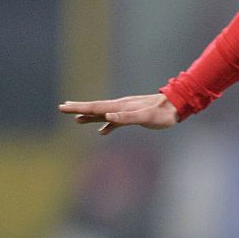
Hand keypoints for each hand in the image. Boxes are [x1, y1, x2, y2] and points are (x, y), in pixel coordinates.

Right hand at [59, 93, 177, 134]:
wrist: (176, 106)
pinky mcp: (133, 116)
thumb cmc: (162, 113)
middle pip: (96, 107)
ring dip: (90, 116)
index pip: (95, 107)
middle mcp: (120, 106)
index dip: (79, 108)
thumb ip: (126, 118)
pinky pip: (115, 121)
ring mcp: (126, 110)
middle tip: (62, 107)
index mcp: (120, 107)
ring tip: (76, 119)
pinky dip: (107, 125)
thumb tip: (107, 116)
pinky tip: (102, 131)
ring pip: (103, 113)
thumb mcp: (145, 117)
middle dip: (79, 108)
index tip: (63, 106)